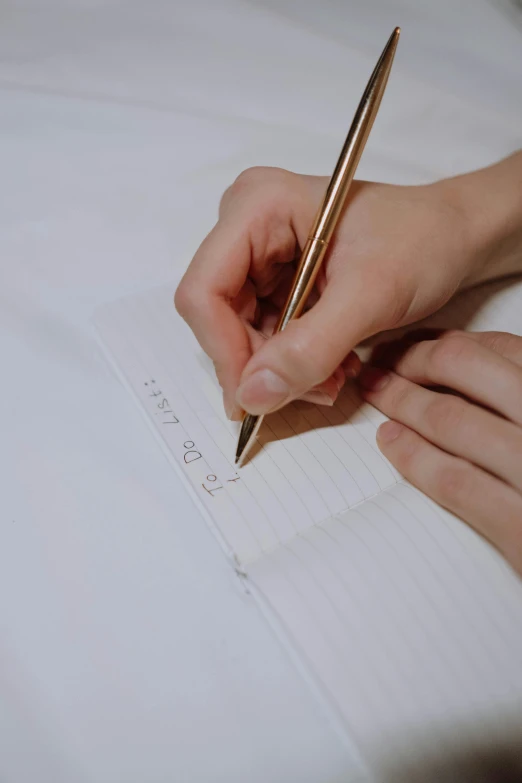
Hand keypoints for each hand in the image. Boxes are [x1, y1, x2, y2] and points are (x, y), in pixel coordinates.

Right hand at [175, 154, 521, 419]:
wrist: (454, 237)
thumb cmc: (423, 242)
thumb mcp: (372, 294)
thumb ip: (311, 346)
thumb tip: (252, 396)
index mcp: (257, 206)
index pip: (205, 291)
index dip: (223, 351)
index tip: (257, 399)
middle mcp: (246, 227)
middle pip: (218, 317)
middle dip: (260, 365)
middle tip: (313, 392)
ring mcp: (258, 255)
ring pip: (239, 334)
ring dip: (281, 370)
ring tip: (332, 381)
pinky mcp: (274, 280)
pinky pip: (263, 336)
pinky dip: (292, 362)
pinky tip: (330, 370)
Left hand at [359, 330, 521, 574]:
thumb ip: (518, 402)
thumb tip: (475, 370)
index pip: (499, 349)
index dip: (445, 343)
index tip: (414, 346)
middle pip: (465, 368)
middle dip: (412, 361)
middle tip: (383, 365)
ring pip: (451, 419)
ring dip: (401, 402)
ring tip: (376, 394)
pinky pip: (456, 482)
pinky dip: (414, 457)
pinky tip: (391, 442)